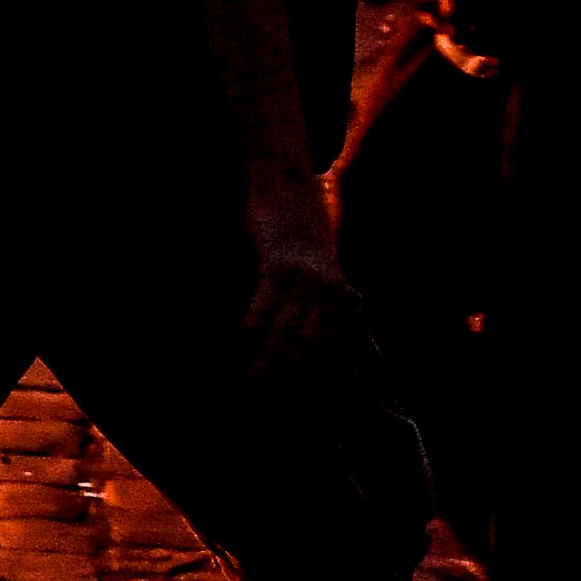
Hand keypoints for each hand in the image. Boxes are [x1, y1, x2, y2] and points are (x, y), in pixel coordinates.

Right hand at [237, 187, 350, 383]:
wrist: (288, 183)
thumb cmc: (298, 226)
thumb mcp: (319, 263)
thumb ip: (316, 296)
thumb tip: (301, 330)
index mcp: (339, 292)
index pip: (328, 344)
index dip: (311, 372)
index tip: (293, 394)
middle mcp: (329, 288)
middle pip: (308, 343)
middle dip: (288, 373)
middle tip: (267, 397)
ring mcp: (306, 275)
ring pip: (285, 328)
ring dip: (267, 358)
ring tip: (250, 380)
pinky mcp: (280, 260)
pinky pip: (264, 301)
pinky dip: (251, 325)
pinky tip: (240, 341)